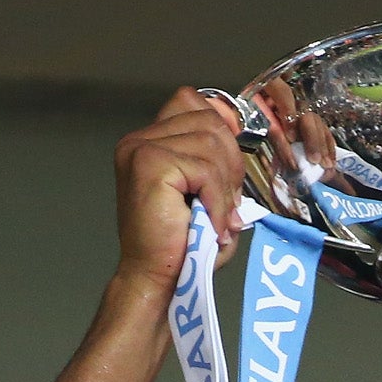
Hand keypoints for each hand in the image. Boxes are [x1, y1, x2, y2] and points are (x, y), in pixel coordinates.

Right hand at [112, 89, 245, 297]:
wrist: (156, 280)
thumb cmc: (181, 246)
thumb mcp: (204, 193)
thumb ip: (216, 160)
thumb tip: (241, 134)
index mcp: (148, 141)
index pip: (190, 100)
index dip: (220, 125)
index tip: (229, 167)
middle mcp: (139, 139)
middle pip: (208, 119)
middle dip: (230, 161)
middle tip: (228, 205)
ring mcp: (141, 149)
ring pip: (210, 142)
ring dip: (224, 186)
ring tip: (218, 219)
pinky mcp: (151, 165)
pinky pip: (205, 168)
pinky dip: (218, 199)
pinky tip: (212, 225)